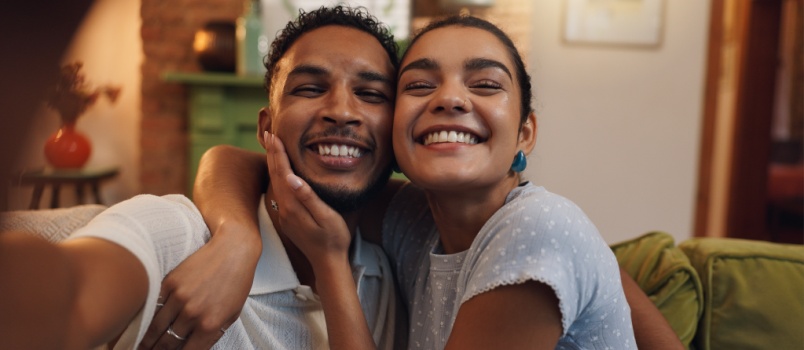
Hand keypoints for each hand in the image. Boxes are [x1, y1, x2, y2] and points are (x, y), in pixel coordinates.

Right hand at [138, 223, 260, 348]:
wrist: (233, 249)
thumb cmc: (237, 282)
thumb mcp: (232, 313)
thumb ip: (213, 334)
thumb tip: (194, 348)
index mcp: (211, 324)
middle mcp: (193, 313)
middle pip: (167, 343)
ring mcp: (179, 297)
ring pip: (155, 328)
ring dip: (145, 341)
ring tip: (140, 348)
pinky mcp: (169, 283)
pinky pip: (153, 308)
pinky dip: (144, 320)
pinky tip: (139, 327)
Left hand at [264, 131, 351, 266]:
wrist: (327, 262)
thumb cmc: (333, 238)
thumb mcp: (326, 217)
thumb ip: (308, 197)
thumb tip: (292, 178)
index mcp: (292, 205)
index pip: (283, 172)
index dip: (278, 153)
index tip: (273, 135)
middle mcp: (284, 208)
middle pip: (275, 175)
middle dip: (271, 153)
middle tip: (268, 133)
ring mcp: (284, 213)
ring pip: (275, 183)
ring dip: (272, 163)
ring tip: (271, 147)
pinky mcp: (288, 217)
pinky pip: (279, 191)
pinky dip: (278, 175)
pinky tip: (280, 171)